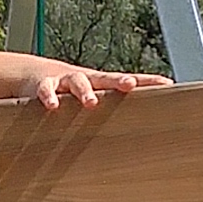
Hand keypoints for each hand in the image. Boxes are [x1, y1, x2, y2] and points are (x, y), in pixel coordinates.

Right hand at [14, 59, 169, 110]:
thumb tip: (140, 127)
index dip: (147, 81)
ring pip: (77, 82)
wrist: (35, 74)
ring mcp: (66, 81)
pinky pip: (47, 90)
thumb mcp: (92, 96)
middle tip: (130, 85)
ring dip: (84, 91)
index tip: (166, 84)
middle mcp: (87, 79)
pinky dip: (49, 96)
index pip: (128, 80)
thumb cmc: (71, 91)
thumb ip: (112, 110)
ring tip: (91, 102)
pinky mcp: (45, 85)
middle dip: (118, 81)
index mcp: (102, 83)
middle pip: (106, 78)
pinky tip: (53, 106)